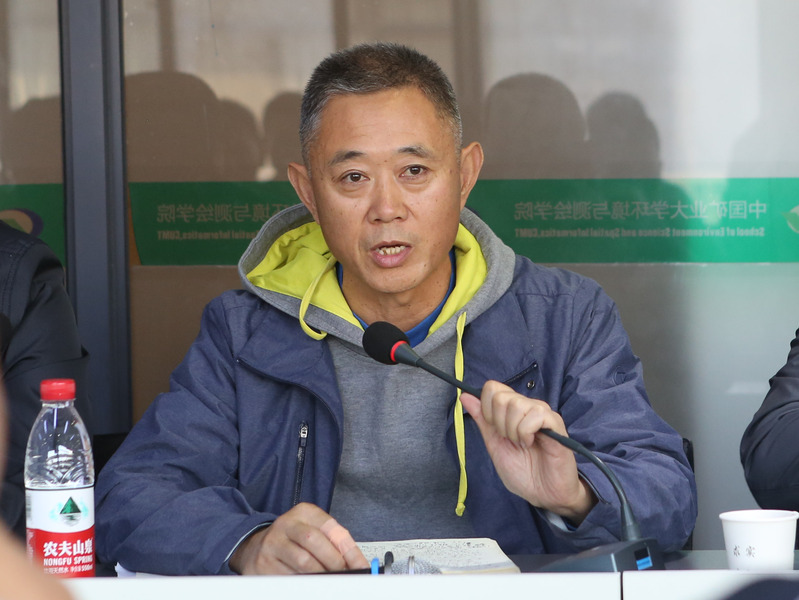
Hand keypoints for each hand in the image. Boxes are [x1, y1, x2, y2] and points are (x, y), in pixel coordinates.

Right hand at [229, 503, 368, 574]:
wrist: (255, 548)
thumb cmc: (293, 540)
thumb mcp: (313, 531)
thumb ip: (335, 543)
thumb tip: (357, 563)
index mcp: (303, 512)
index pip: (330, 527)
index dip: (348, 549)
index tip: (360, 565)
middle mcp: (286, 524)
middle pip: (313, 540)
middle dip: (333, 561)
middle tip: (344, 574)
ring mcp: (272, 543)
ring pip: (302, 561)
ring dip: (320, 574)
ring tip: (329, 579)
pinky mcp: (263, 563)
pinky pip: (289, 576)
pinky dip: (303, 582)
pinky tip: (310, 583)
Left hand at [460, 380, 595, 522]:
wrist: (544, 494)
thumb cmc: (523, 472)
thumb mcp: (495, 445)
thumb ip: (482, 421)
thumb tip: (465, 396)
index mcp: (512, 410)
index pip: (493, 388)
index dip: (486, 409)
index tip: (495, 430)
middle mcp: (528, 407)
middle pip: (501, 397)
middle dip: (499, 424)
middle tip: (511, 441)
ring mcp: (542, 413)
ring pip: (516, 404)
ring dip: (513, 431)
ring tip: (523, 444)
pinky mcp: (555, 423)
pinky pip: (535, 415)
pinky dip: (526, 433)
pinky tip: (532, 444)